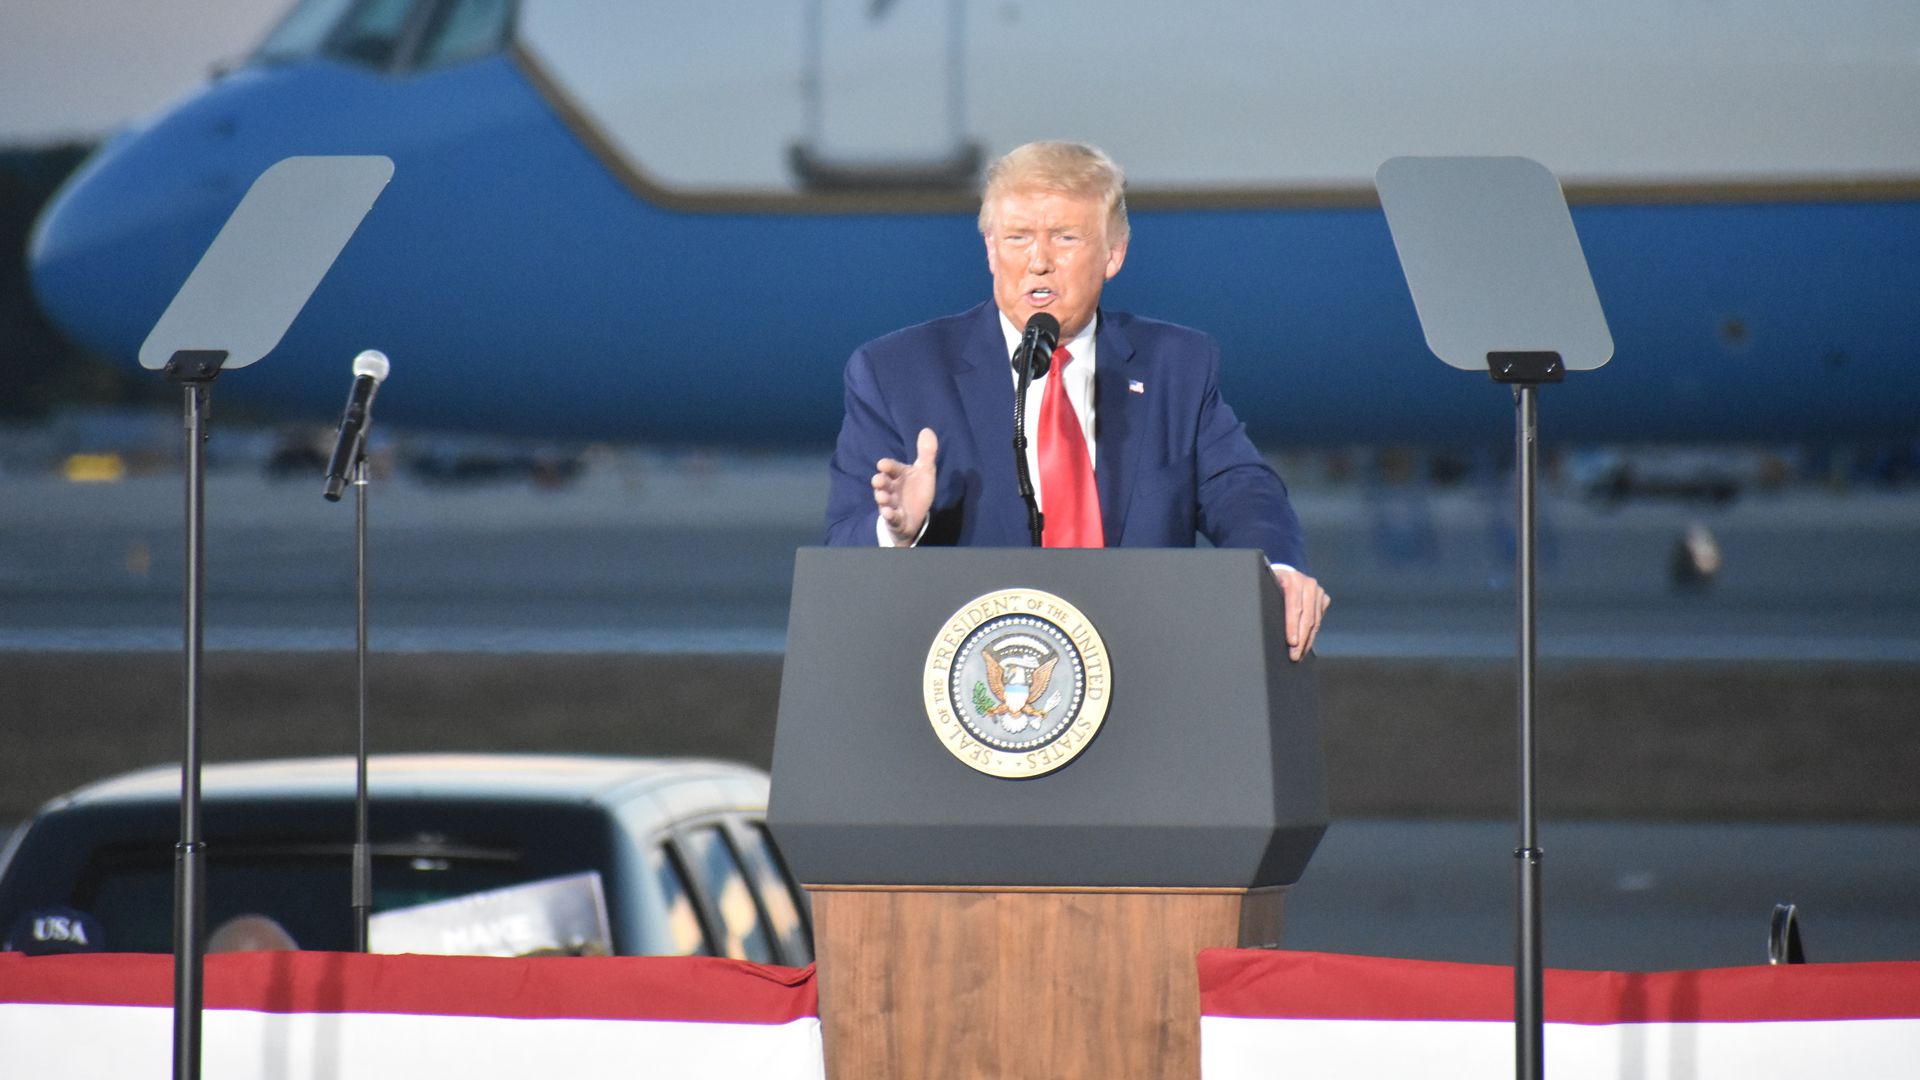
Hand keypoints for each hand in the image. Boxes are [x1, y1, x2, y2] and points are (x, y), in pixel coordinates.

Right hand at [872, 427, 937, 545]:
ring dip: (882, 498)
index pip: (891, 468)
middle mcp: (892, 488)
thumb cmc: (916, 491)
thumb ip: (926, 453)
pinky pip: (892, 518)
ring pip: (884, 501)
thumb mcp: (925, 471)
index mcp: (898, 475)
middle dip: (880, 482)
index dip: (887, 466)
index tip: (882, 465)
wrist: (915, 517)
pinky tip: (889, 513)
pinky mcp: (895, 519)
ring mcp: (892, 504)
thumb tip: (927, 429)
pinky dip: (890, 516)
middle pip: (883, 484)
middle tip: (878, 480)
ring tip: (882, 496)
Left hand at [1271, 566, 1329, 661]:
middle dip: (1301, 639)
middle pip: (1307, 617)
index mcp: (1292, 579)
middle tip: (1295, 656)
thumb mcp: (1266, 588)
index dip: (1292, 627)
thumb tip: (1261, 623)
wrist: (1284, 575)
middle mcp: (1308, 583)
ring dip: (1307, 640)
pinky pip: (1319, 620)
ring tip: (1300, 654)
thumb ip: (1267, 601)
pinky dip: (1312, 634)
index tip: (1291, 643)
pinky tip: (1306, 645)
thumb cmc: (1271, 585)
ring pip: (1315, 621)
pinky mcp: (1323, 598)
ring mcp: (1318, 590)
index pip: (1294, 607)